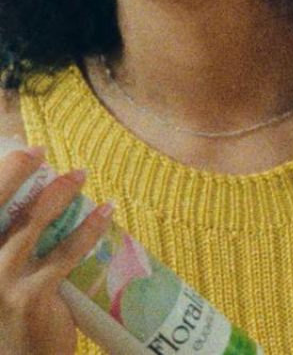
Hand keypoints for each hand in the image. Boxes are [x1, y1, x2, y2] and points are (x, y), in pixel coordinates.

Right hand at [0, 149, 113, 354]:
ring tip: (79, 175)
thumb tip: (41, 202)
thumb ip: (11, 247)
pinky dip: (88, 228)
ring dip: (57, 195)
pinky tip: (105, 212)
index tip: (23, 152)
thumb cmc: (10, 317)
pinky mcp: (31, 297)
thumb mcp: (3, 278)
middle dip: (14, 173)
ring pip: (29, 225)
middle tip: (39, 152)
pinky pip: (64, 254)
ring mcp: (0, 282)